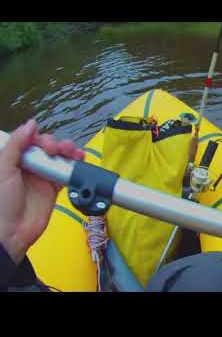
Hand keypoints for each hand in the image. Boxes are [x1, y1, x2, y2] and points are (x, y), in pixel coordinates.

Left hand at [0, 120, 84, 263]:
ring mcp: (41, 177)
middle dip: (56, 144)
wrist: (11, 232)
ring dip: (68, 152)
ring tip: (74, 153)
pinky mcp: (53, 188)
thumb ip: (16, 144)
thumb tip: (31, 124)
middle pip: (47, 147)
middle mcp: (28, 166)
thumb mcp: (3, 169)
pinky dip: (75, 167)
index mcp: (13, 159)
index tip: (45, 144)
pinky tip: (79, 161)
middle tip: (58, 150)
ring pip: (59, 157)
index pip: (30, 140)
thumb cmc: (1, 203)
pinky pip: (66, 173)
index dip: (40, 138)